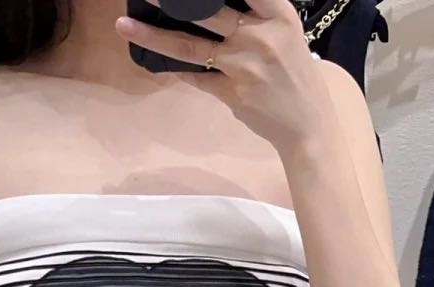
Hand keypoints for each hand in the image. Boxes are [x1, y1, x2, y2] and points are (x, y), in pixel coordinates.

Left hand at [114, 0, 334, 158]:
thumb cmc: (295, 74)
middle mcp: (260, 35)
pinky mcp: (232, 93)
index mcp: (278, 14)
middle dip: (171, 0)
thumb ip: (256, 12)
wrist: (308, 126)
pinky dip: (174, 69)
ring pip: (190, 45)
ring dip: (154, 36)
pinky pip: (195, 76)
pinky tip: (154, 61)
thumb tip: (206, 5)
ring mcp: (243, 65)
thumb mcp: (285, 32)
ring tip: (125, 26)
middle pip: (207, 9)